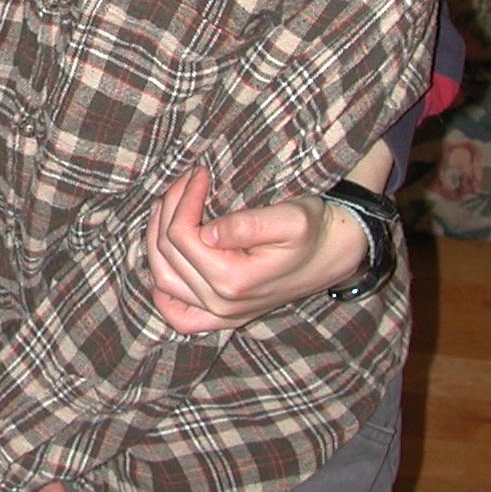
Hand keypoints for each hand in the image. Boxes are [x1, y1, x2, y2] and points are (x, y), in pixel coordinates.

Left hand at [143, 168, 367, 334]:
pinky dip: (163, 290)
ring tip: (170, 205)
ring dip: (157, 237)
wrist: (333, 254)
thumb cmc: (312, 231)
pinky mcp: (221, 317)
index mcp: (235, 280)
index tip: (200, 174)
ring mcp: (220, 315)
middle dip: (170, 208)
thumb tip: (206, 232)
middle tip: (187, 181)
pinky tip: (164, 262)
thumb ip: (248, 225)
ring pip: (163, 278)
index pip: (181, 236)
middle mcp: (222, 305)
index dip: (183, 199)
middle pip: (167, 253)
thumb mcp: (290, 219)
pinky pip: (178, 314)